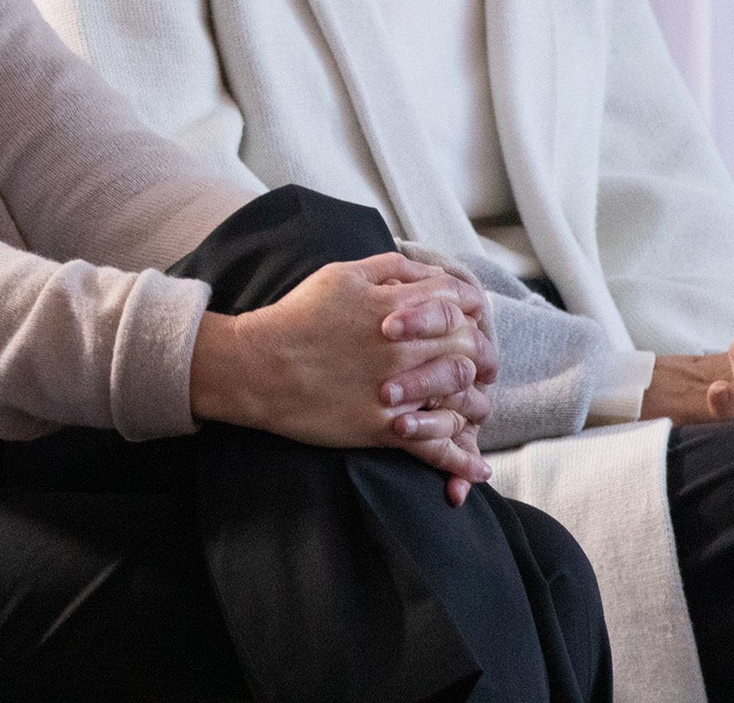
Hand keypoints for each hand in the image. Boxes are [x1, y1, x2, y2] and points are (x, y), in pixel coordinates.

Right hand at [191, 254, 489, 479]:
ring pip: (461, 396)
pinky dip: (459, 458)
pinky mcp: (383, 428)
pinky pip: (434, 445)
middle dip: (477, 351)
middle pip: (467, 346)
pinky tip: (477, 465)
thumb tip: (432, 273)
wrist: (256, 366)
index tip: (467, 318)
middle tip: (475, 361)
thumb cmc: (297, 317)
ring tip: (475, 405)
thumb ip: (390, 268)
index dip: (468, 309)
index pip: (456, 301)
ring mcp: (396, 390)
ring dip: (475, 400)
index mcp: (393, 308)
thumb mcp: (340, 275)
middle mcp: (401, 348)